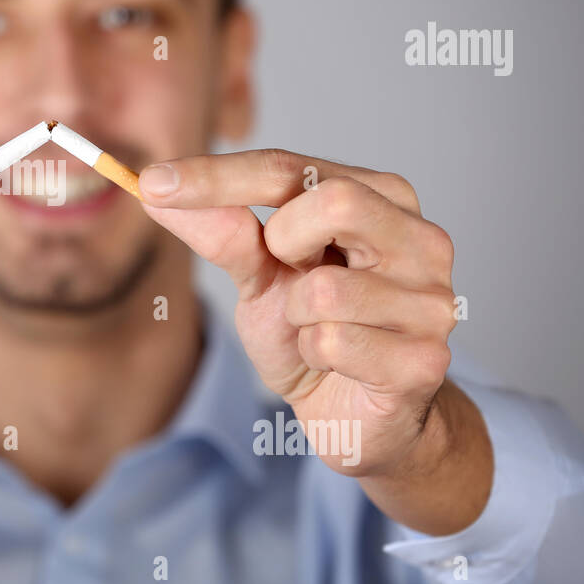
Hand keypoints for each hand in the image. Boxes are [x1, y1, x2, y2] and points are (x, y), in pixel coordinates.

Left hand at [137, 150, 460, 478]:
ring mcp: (431, 300)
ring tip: (315, 331)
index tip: (152, 182)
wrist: (354, 416)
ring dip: (296, 318)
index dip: (216, 176)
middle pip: (334, 201)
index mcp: (382, 198)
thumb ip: (221, 232)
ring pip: (325, 290)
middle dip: (282, 241)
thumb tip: (157, 189)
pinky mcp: (425, 360)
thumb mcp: (258, 275)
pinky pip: (333, 344)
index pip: (292, 167)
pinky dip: (314, 357)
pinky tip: (338, 365)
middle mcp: (420, 239)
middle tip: (284, 271)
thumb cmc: (312, 333)